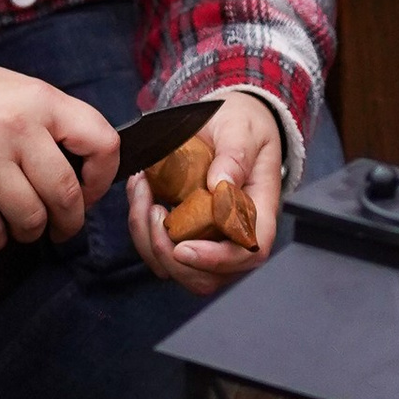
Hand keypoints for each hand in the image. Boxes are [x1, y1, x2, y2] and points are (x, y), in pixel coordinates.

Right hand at [0, 54, 119, 252]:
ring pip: (30, 218)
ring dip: (30, 232)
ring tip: (24, 228)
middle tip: (62, 228)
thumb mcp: (13, 89)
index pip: (102, 142)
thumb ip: (49, 120)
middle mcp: (16, 125)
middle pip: (65, 193)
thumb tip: (84, 169)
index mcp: (40, 99)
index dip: (103, 177)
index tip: (89, 191)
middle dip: (69, 221)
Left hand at [129, 89, 283, 293]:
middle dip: (170, 255)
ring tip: (141, 191)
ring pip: (177, 269)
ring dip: (149, 239)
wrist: (229, 121)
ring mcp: (209, 238)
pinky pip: (158, 249)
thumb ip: (235, 155)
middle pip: (208, 277)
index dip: (217, 260)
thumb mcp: (242, 130)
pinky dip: (140, 226)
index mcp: (259, 214)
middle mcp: (235, 236)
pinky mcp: (184, 232)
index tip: (184, 247)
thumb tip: (221, 183)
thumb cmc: (243, 127)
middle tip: (151, 209)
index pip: (248, 254)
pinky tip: (139, 190)